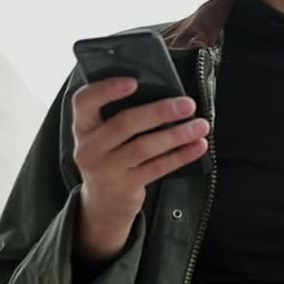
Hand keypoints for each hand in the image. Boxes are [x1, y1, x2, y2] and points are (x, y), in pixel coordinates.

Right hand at [70, 78, 210, 258]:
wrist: (103, 202)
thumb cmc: (111, 153)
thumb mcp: (104, 134)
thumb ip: (120, 113)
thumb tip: (163, 91)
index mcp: (83, 126)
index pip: (84, 102)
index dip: (107, 89)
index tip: (134, 81)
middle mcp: (89, 148)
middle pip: (124, 124)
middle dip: (159, 112)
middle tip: (188, 104)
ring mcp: (106, 170)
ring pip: (144, 147)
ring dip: (176, 134)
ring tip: (200, 125)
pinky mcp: (125, 186)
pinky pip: (157, 167)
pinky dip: (181, 155)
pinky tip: (198, 146)